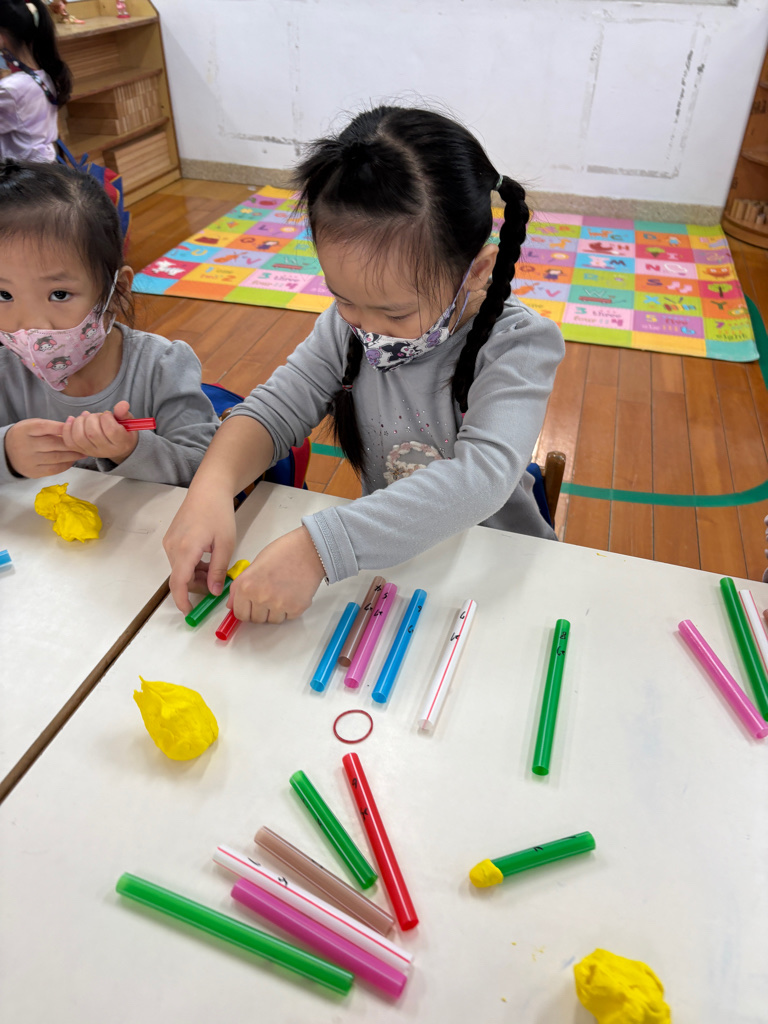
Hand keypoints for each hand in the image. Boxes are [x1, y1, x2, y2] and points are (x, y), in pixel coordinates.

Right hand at [4, 419, 81, 477]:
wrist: (7, 451)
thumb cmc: (26, 435)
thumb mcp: (34, 425)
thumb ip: (51, 426)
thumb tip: (74, 427)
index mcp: (26, 430)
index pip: (46, 427)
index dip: (63, 428)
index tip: (77, 427)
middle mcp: (27, 446)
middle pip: (54, 444)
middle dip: (73, 443)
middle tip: (86, 442)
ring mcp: (30, 460)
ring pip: (57, 458)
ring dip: (73, 455)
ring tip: (83, 453)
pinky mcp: (34, 472)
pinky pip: (54, 469)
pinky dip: (66, 465)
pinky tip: (72, 460)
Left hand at [61, 400, 137, 463]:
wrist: (117, 448)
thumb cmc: (122, 432)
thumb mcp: (127, 422)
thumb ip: (123, 413)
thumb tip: (123, 404)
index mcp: (121, 443)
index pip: (111, 430)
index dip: (107, 417)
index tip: (107, 414)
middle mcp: (106, 451)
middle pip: (92, 433)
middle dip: (92, 418)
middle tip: (96, 416)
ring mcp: (92, 452)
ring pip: (79, 437)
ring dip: (80, 422)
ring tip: (86, 417)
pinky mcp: (81, 451)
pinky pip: (69, 441)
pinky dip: (68, 428)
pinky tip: (72, 419)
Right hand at [164, 489, 236, 613]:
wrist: (208, 489)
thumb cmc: (219, 513)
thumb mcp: (225, 544)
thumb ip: (218, 570)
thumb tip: (214, 591)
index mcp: (186, 550)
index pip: (178, 583)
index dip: (182, 600)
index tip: (189, 612)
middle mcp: (172, 548)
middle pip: (180, 578)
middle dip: (197, 586)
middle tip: (218, 584)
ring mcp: (169, 543)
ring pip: (180, 569)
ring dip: (195, 575)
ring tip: (216, 568)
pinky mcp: (171, 539)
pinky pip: (179, 560)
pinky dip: (191, 565)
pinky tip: (207, 559)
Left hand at [228, 527, 325, 624]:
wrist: (309, 550)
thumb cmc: (283, 552)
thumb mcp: (254, 565)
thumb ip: (240, 587)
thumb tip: (232, 604)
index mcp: (246, 586)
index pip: (240, 613)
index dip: (245, 610)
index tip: (250, 607)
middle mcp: (260, 598)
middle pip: (256, 620)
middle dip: (260, 611)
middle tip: (269, 596)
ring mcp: (278, 605)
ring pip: (272, 620)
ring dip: (275, 611)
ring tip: (282, 593)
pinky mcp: (295, 608)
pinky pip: (288, 617)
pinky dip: (289, 609)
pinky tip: (292, 593)